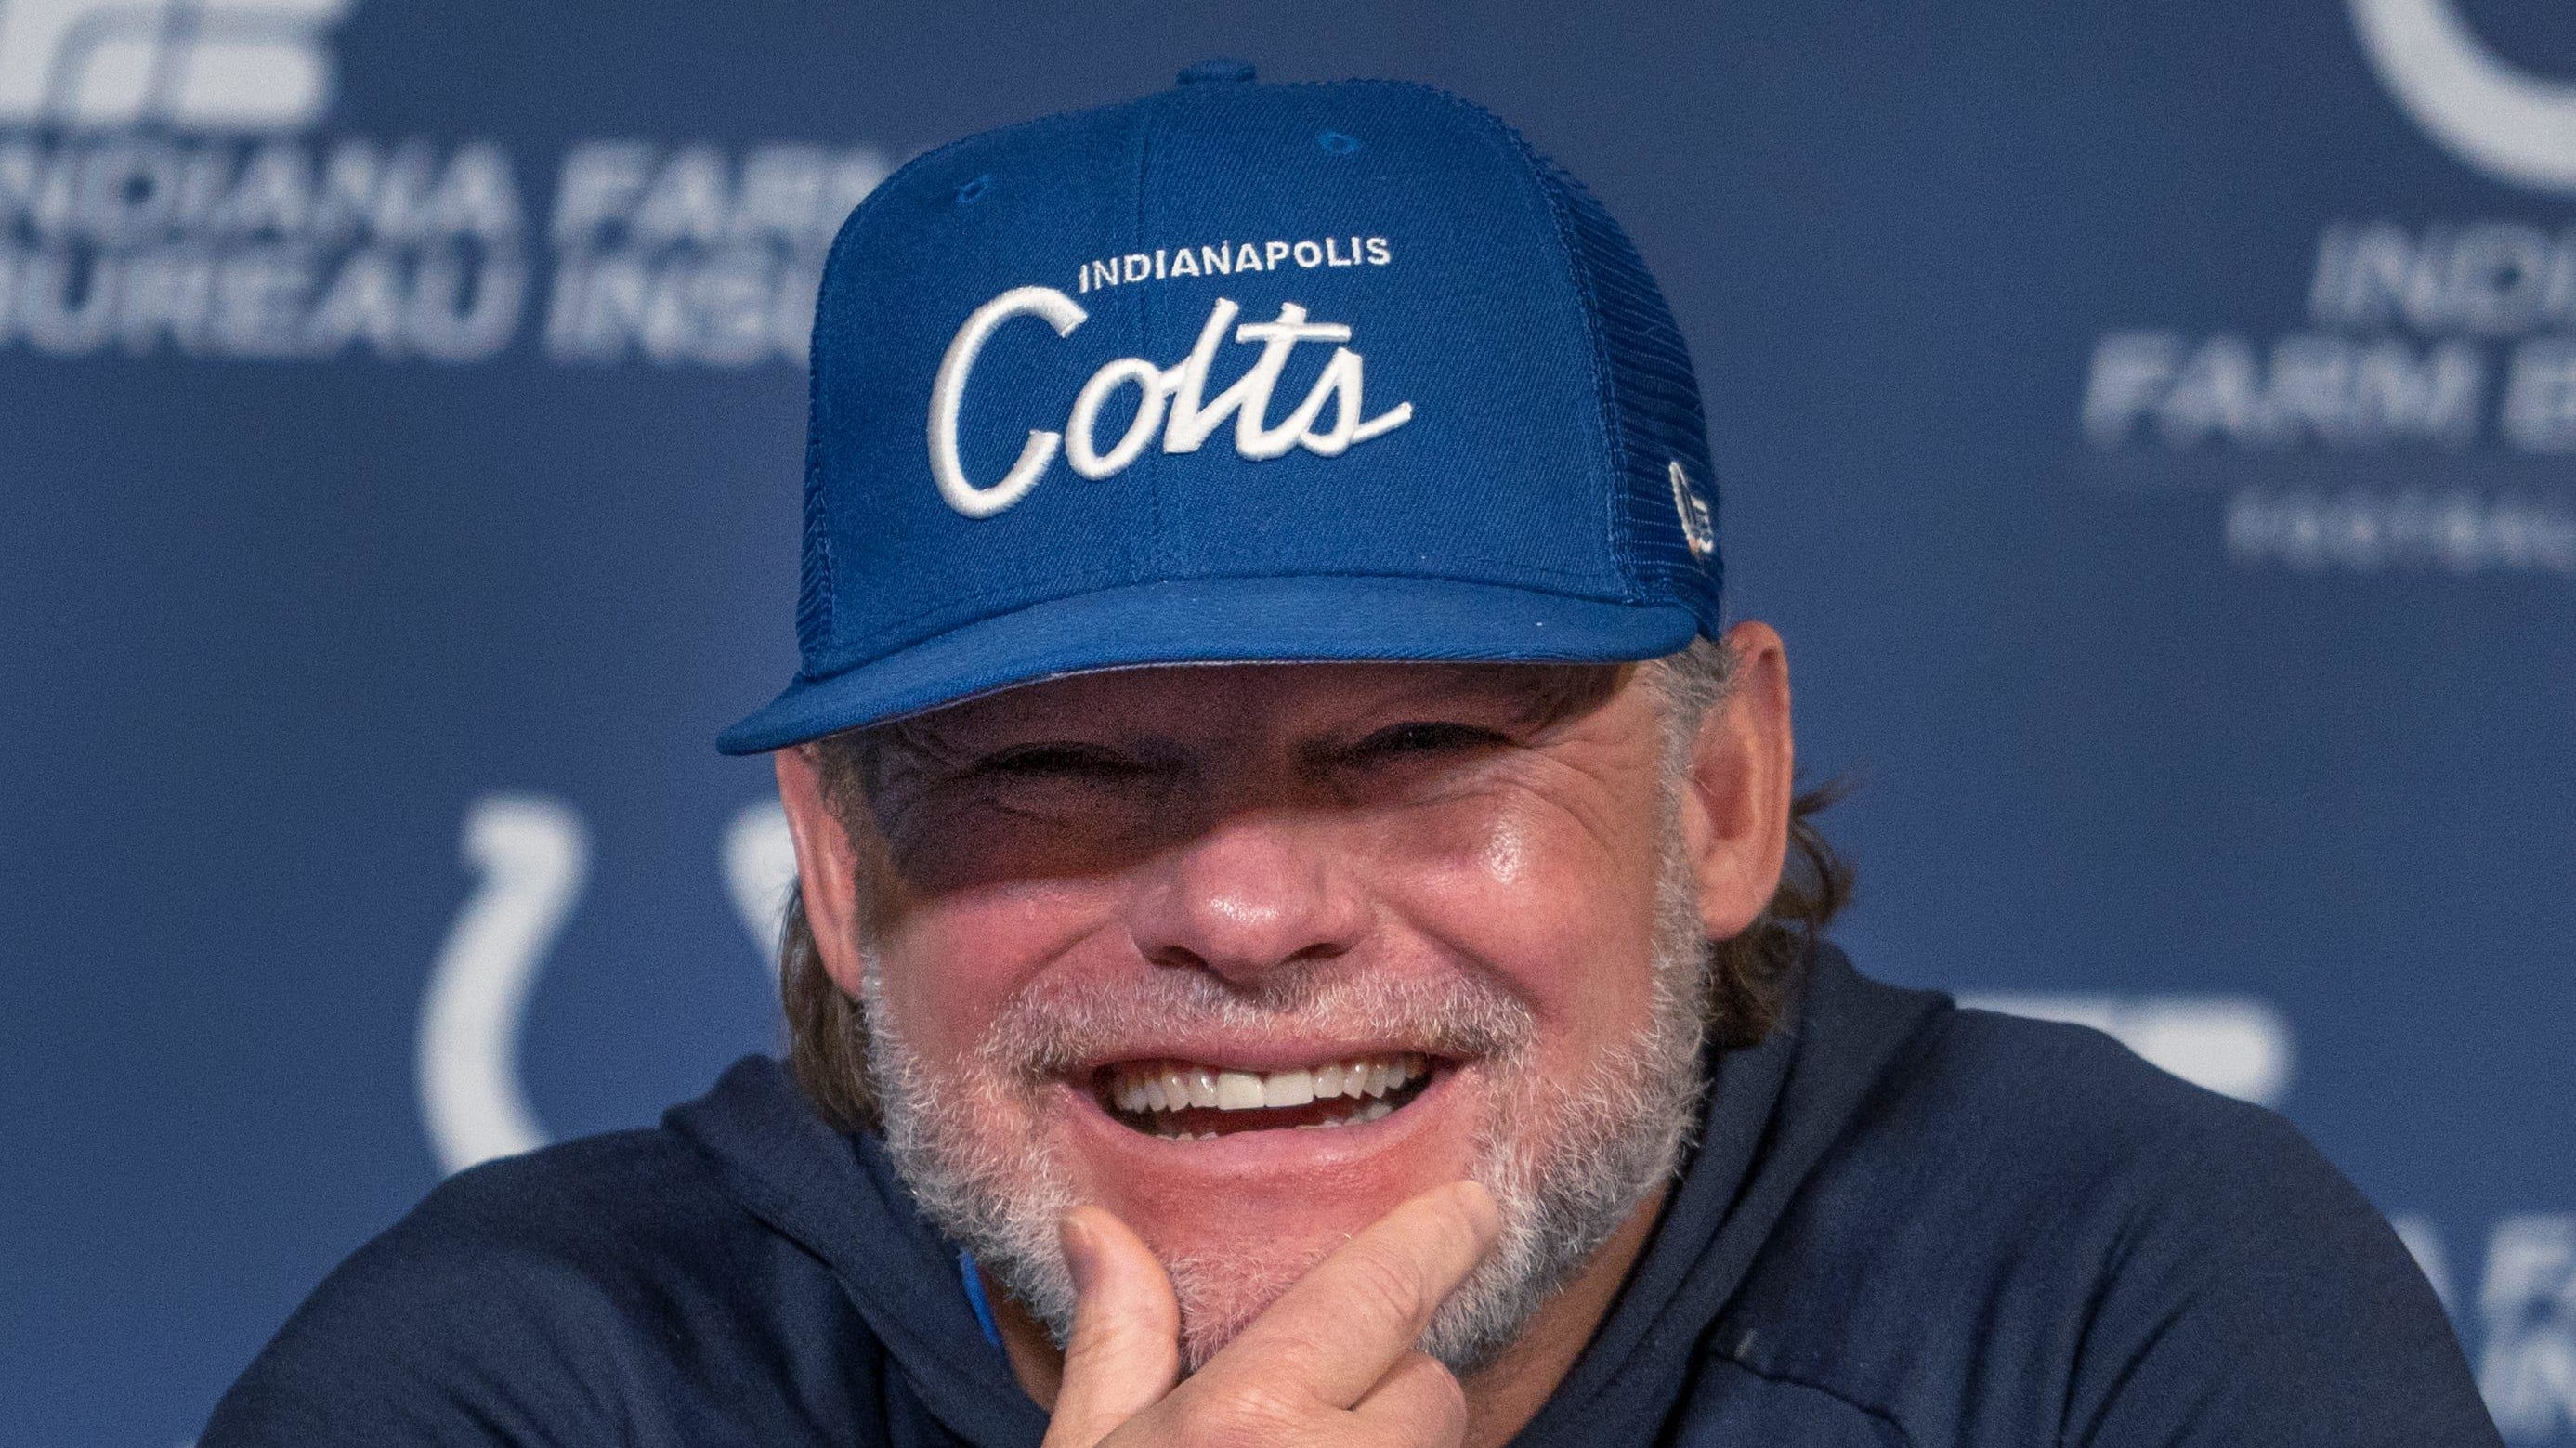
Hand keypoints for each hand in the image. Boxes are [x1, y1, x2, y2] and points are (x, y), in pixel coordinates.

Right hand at [1041, 1181, 1503, 1447]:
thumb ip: (1116, 1347)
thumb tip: (1096, 1227)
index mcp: (1246, 1426)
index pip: (1380, 1295)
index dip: (1438, 1241)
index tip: (1476, 1206)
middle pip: (1429, 1389)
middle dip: (1388, 1390)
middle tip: (1306, 1422)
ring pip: (1433, 1445)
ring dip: (1391, 1446)